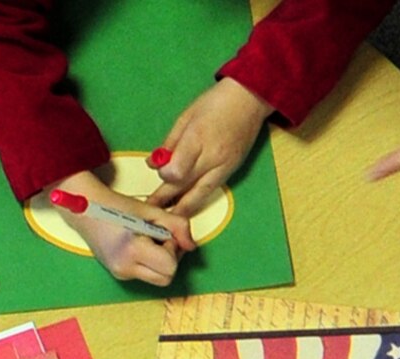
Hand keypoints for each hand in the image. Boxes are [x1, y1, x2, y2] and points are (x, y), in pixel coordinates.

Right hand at [50, 171, 194, 285]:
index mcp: (132, 251)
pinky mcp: (119, 274)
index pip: (170, 267)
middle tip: (160, 240)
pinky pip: (145, 274)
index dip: (174, 250)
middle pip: (166, 279)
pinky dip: (150, 262)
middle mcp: (125, 268)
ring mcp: (121, 274)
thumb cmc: (116, 207)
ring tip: (149, 241)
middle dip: (170, 260)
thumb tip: (192, 246)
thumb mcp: (152, 211)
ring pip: (157, 279)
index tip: (163, 234)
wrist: (86, 212)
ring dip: (161, 262)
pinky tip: (140, 245)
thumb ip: (178, 226)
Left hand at [147, 78, 271, 215]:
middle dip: (165, 199)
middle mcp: (212, 157)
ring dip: (181, 209)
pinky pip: (211, 191)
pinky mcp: (232, 171)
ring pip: (199, 196)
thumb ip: (169, 144)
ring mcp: (224, 166)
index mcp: (197, 139)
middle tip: (150, 208)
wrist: (250, 99)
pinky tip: (185, 207)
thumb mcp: (185, 118)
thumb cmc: (215, 103)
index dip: (164, 175)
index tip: (160, 171)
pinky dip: (196, 200)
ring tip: (166, 219)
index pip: (176, 171)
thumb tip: (154, 164)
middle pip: (184, 187)